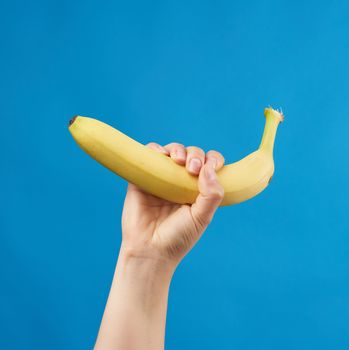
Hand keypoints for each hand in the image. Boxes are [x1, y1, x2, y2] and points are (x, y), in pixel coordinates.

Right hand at [121, 142, 224, 267]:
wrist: (149, 250)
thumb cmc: (178, 237)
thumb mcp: (202, 218)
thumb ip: (211, 195)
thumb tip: (210, 168)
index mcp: (198, 189)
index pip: (209, 165)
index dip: (213, 160)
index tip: (213, 166)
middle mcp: (181, 181)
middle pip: (192, 154)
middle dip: (196, 155)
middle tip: (193, 168)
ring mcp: (162, 178)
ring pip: (172, 151)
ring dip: (178, 149)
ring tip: (179, 160)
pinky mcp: (143, 177)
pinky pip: (149, 154)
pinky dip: (155, 148)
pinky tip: (161, 154)